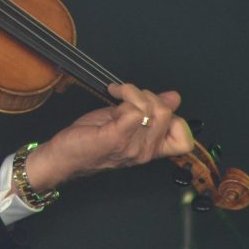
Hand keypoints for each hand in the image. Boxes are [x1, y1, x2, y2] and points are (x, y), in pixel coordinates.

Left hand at [23, 83, 194, 191]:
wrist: (64, 156)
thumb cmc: (91, 140)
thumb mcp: (125, 123)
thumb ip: (149, 112)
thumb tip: (173, 97)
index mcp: (150, 149)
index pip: (184, 140)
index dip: (176, 118)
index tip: (153, 107)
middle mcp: (145, 151)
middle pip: (166, 114)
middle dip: (148, 95)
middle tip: (127, 95)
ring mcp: (131, 146)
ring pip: (151, 108)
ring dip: (133, 92)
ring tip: (117, 94)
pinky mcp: (114, 138)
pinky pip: (134, 111)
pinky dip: (125, 95)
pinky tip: (112, 94)